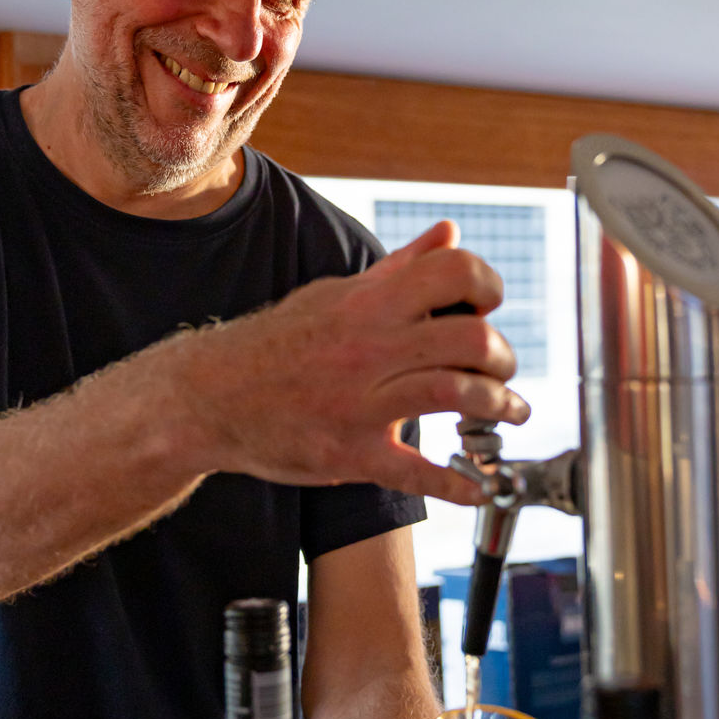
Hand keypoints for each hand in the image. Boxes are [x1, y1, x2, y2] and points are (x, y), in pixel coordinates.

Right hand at [181, 220, 529, 503]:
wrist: (210, 396)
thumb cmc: (277, 343)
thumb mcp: (336, 293)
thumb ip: (400, 268)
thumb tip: (449, 233)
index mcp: (368, 303)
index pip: (453, 273)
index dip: (486, 285)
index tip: (489, 305)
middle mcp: (369, 348)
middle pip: (469, 339)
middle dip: (502, 355)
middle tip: (503, 368)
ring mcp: (361, 403)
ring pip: (454, 394)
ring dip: (498, 405)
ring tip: (508, 411)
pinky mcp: (351, 453)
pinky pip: (415, 470)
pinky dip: (456, 482)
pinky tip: (478, 485)